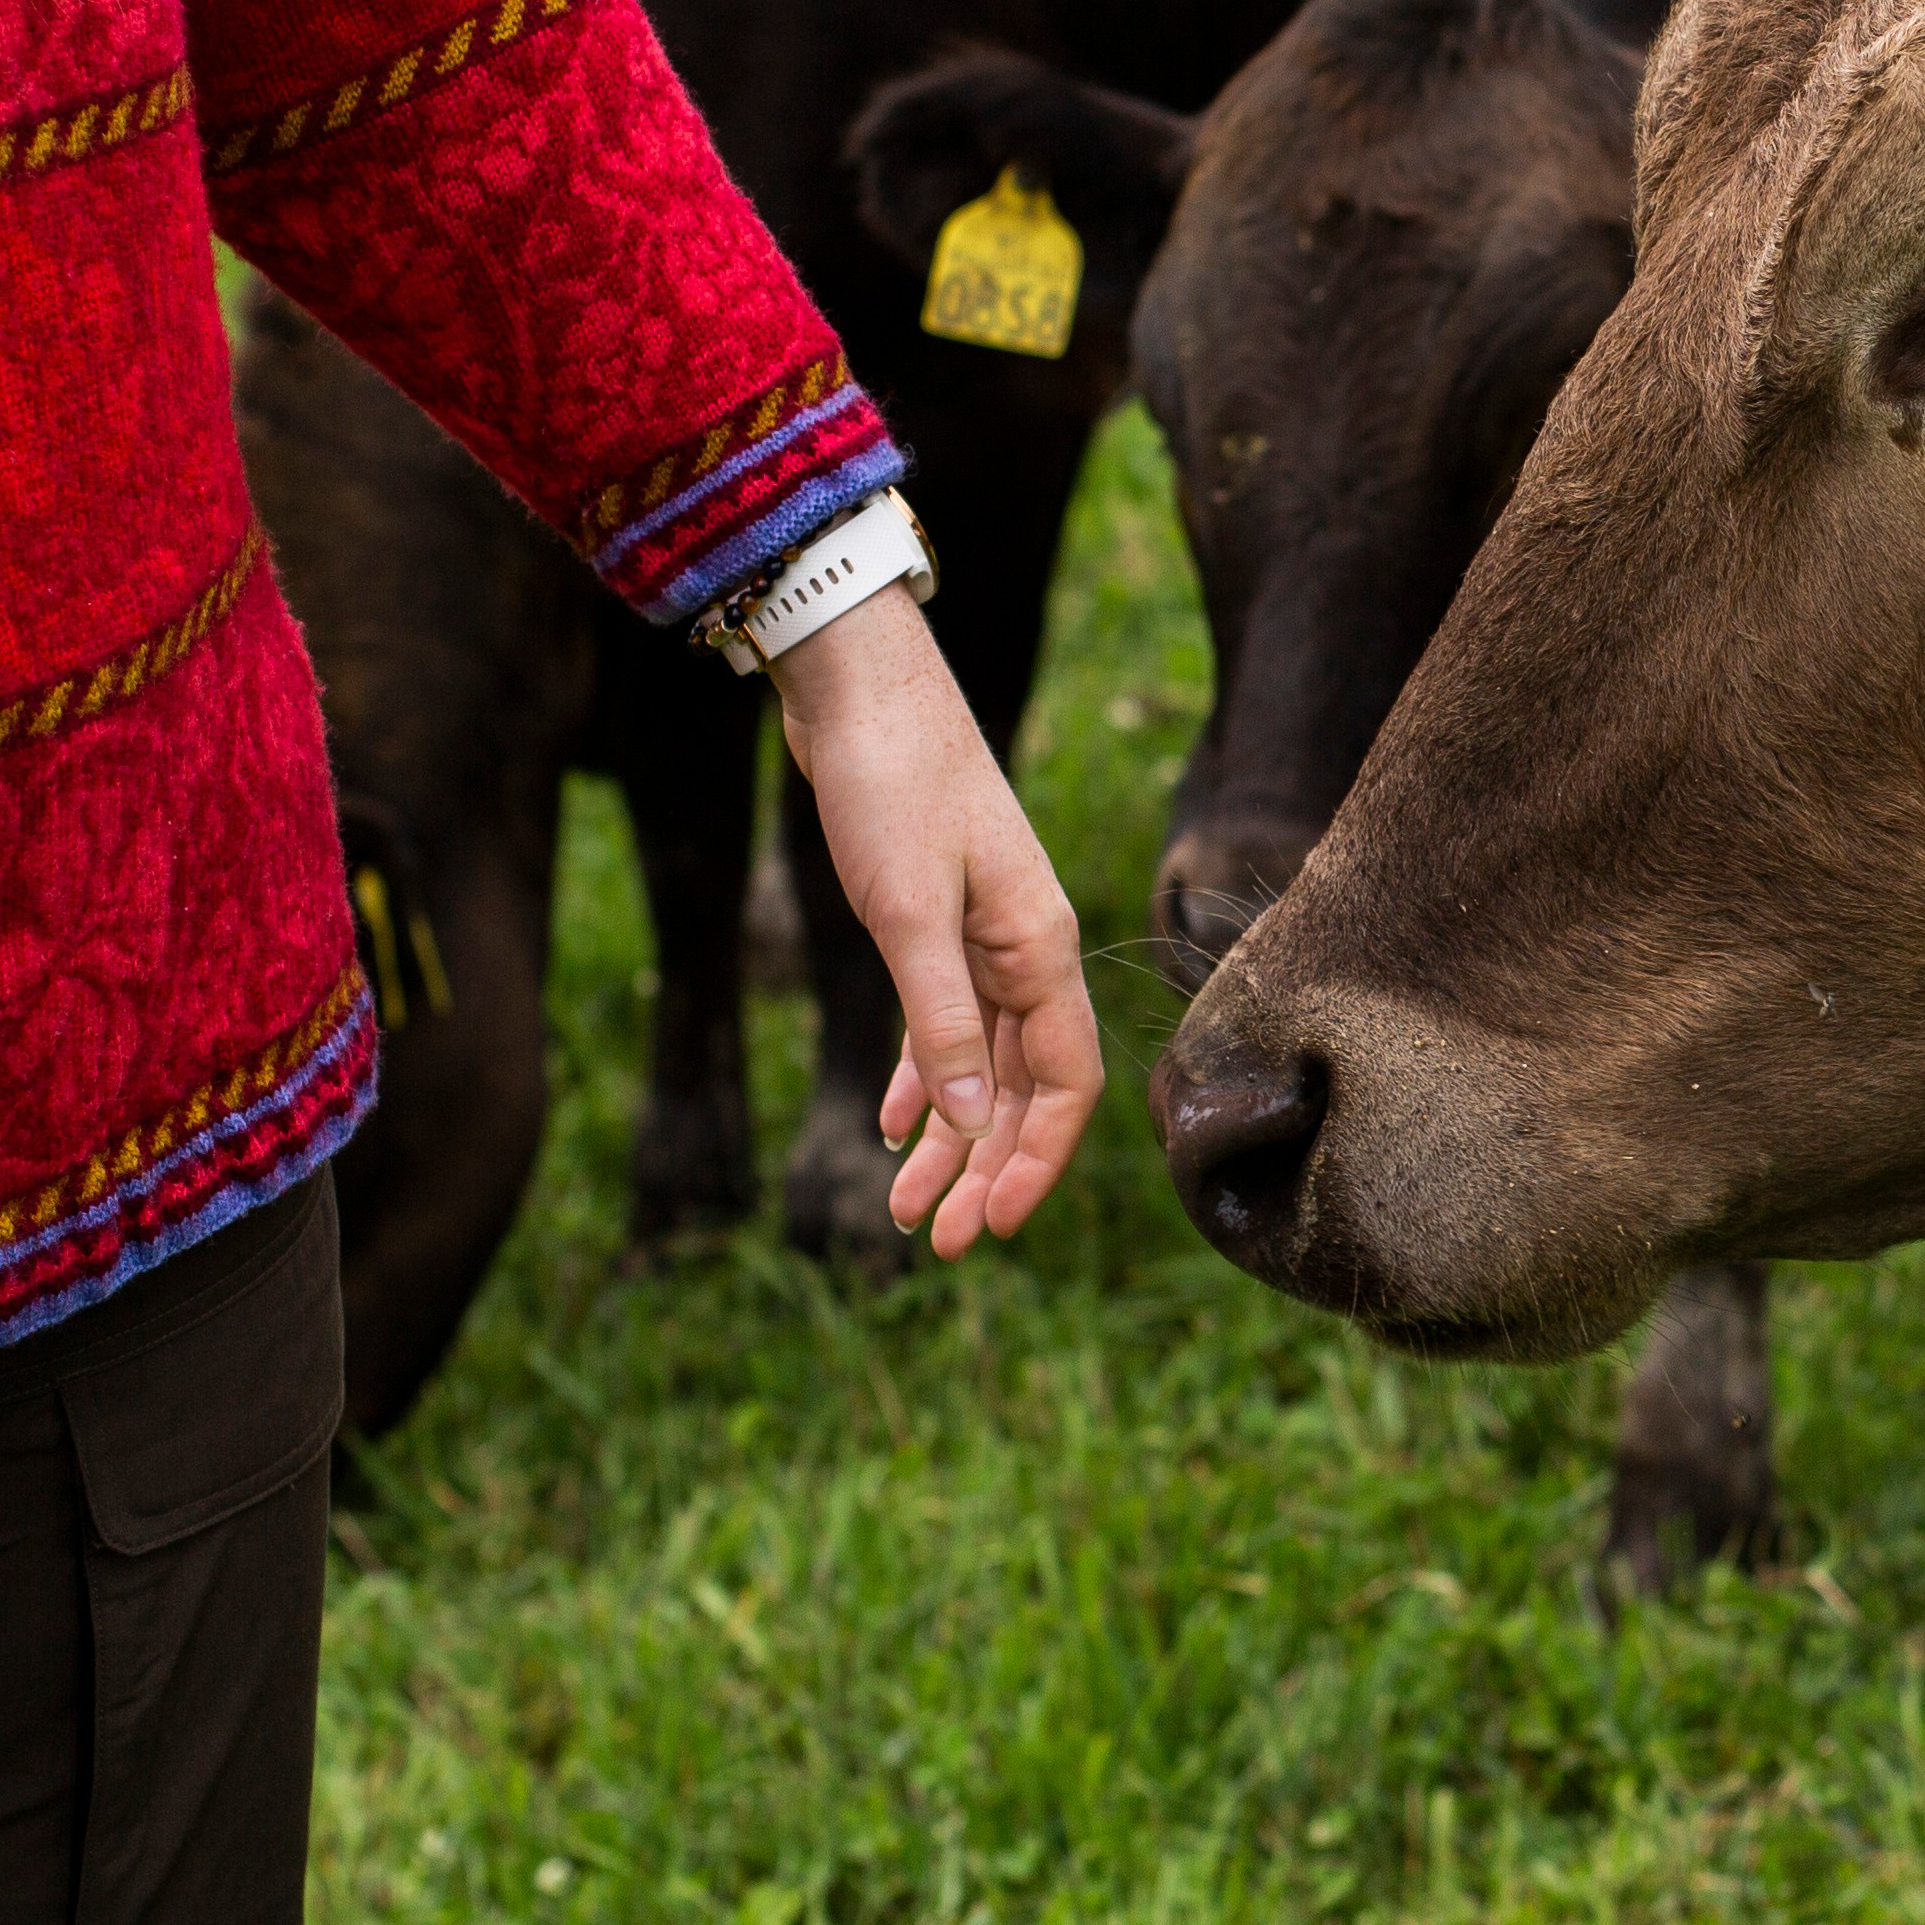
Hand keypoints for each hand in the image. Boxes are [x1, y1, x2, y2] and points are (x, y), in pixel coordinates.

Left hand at [768, 587, 1099, 1256]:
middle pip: (1023, 1089)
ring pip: (979, 1064)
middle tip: (936, 1243)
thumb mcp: (905, 908)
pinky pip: (944, 1022)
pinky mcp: (936, 919)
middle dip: (986, 1170)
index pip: (1066, 1084)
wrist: (857, 681)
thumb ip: (936, 1016)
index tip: (987, 1226)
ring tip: (901, 1206)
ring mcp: (982, 935)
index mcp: (1039, 946)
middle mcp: (1023, 949)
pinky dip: (921, 1077)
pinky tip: (891, 1122)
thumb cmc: (890, 780)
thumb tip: (960, 1122)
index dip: (1034, 1163)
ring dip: (947, 1138)